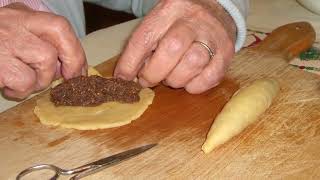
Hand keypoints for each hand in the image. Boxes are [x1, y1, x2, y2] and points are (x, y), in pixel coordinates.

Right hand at [0, 3, 86, 98]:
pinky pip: (23, 82)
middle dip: (72, 60)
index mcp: (21, 14)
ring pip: (44, 64)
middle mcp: (14, 22)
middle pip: (58, 35)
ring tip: (22, 79)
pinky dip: (20, 90)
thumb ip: (40, 42)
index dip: (76, 50)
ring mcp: (4, 41)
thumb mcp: (16, 32)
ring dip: (39, 80)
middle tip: (70, 77)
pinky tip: (7, 85)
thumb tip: (65, 68)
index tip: (80, 70)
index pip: (60, 27)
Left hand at [114, 0, 235, 93]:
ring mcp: (213, 36)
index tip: (123, 78)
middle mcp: (193, 19)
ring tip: (170, 77)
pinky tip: (188, 81)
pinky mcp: (226, 52)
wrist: (215, 10)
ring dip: (175, 79)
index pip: (145, 36)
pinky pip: (210, 77)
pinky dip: (195, 86)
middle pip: (171, 49)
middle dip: (154, 73)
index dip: (130, 61)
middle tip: (149, 80)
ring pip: (192, 64)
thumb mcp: (159, 23)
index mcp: (170, 9)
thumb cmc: (179, 21)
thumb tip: (127, 76)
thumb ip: (143, 45)